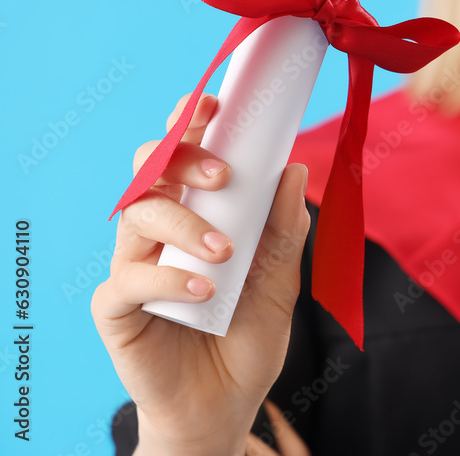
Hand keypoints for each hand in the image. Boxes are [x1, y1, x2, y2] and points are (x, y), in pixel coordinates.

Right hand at [92, 93, 311, 454]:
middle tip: (224, 177)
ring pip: (137, 213)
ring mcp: (134, 264)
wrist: (227, 404)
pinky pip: (130, 278)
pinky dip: (169, 278)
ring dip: (185, 222)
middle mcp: (159, 230)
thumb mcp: (280, 281)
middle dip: (183, 158)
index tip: (213, 104)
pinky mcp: (117, 306)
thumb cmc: (248, 336)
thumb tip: (294, 169)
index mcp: (195, 213)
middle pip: (150, 169)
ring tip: (226, 253)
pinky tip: (205, 290)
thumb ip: (285, 230)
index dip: (189, 121)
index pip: (182, 154)